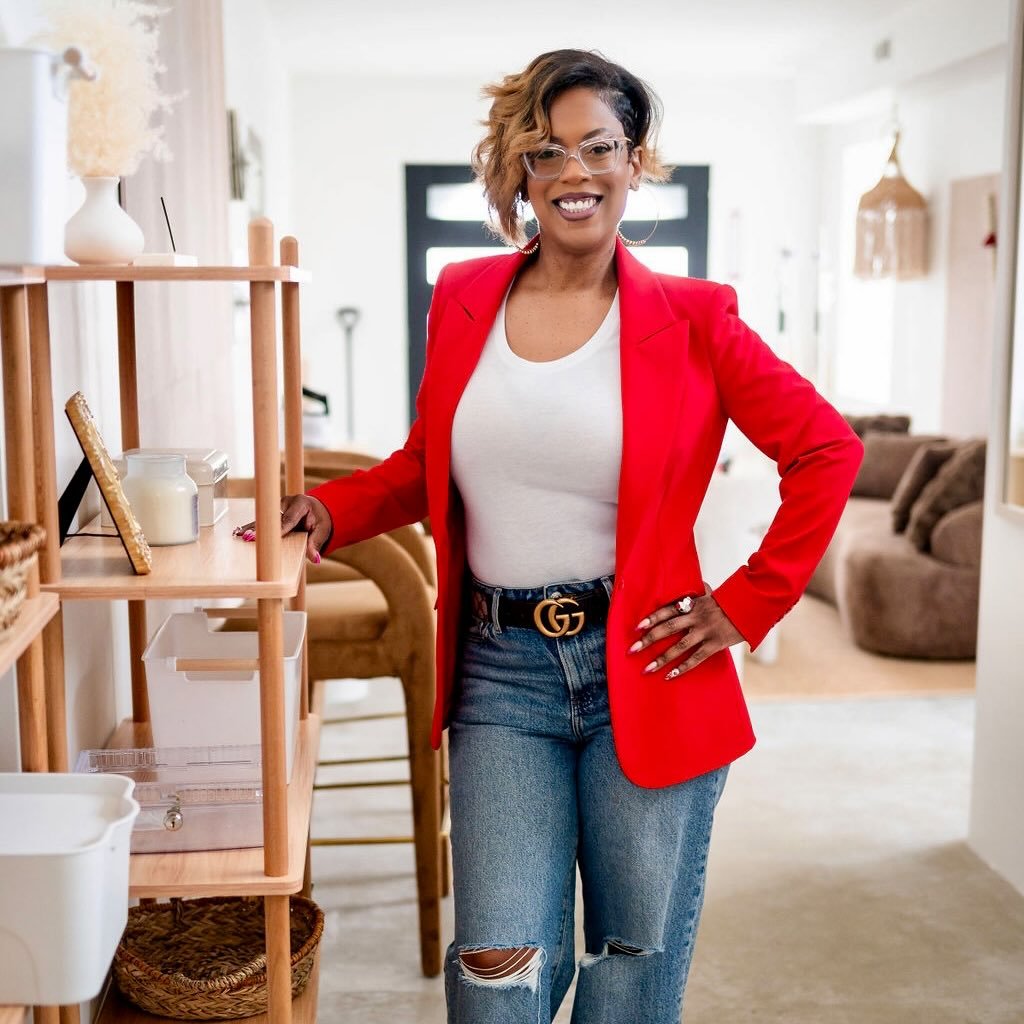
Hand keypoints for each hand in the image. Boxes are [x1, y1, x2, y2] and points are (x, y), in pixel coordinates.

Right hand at [232, 494, 332, 563]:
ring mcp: (278, 505)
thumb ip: (317, 544)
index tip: (270, 535)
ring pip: (264, 519)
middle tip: (247, 538)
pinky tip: (238, 532)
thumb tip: (315, 559)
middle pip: (271, 518)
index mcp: (301, 504)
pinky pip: (262, 520)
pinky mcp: (272, 511)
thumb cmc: (320, 519)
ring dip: (251, 527)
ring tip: (237, 536)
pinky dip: (252, 527)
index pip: (288, 519)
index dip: (277, 529)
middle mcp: (287, 502)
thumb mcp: (323, 531)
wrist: (318, 509)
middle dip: (259, 528)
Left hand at [628, 583, 743, 679]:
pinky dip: (682, 668)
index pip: (667, 611)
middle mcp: (696, 618)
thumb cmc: (730, 601)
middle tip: (632, 649)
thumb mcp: (712, 593)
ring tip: (646, 668)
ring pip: (679, 647)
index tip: (637, 627)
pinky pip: (696, 658)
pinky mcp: (715, 644)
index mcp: (693, 604)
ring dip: (661, 659)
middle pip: (668, 629)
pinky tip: (669, 675)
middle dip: (648, 640)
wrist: (752, 608)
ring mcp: (705, 632)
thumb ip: (700, 590)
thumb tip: (696, 583)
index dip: (652, 618)